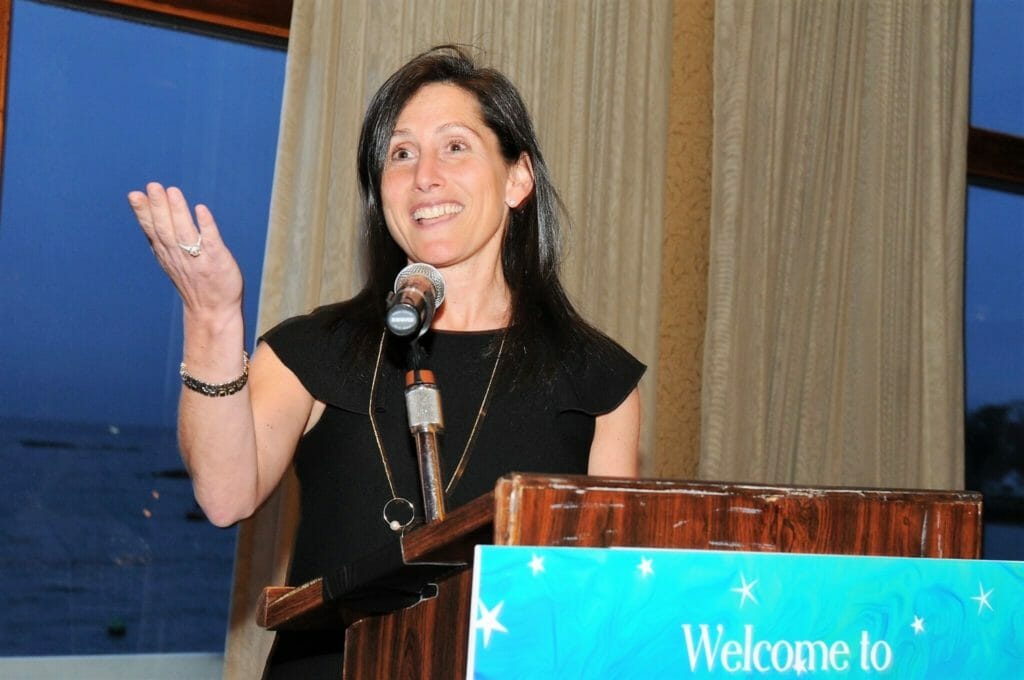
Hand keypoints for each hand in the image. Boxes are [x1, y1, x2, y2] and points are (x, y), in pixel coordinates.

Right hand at [128, 182, 243, 319]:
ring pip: (184, 232)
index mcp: (166, 253)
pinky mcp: (217, 260)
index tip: (134, 194)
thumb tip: (145, 211)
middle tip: (153, 186)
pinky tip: (201, 209)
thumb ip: (161, 237)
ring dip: (178, 212)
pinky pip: (210, 241)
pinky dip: (205, 225)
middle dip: (158, 207)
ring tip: (172, 191)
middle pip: (165, 229)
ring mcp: (198, 258)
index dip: (143, 213)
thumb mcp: (171, 259)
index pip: (152, 230)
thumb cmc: (193, 281)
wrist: (213, 310)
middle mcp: (178, 255)